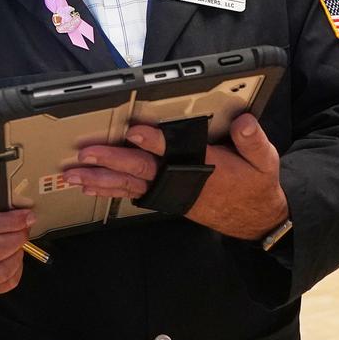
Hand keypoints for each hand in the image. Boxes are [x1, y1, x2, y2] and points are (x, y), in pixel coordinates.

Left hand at [70, 113, 289, 240]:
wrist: (253, 218)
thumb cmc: (254, 183)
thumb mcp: (264, 160)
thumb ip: (253, 140)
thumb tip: (244, 122)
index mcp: (203, 166)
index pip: (174, 150)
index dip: (153, 141)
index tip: (135, 131)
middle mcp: (180, 179)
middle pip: (141, 168)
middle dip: (111, 160)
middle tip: (86, 154)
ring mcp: (169, 189)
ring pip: (128, 183)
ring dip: (100, 178)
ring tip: (74, 174)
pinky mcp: (163, 196)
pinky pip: (129, 192)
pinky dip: (108, 188)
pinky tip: (89, 184)